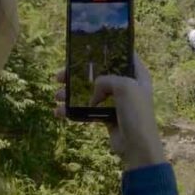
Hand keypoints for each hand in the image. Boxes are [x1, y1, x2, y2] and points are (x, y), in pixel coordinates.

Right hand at [55, 54, 165, 170]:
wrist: (137, 146)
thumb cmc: (136, 113)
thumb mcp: (124, 86)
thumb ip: (106, 79)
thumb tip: (93, 89)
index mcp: (138, 75)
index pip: (123, 56)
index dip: (107, 51)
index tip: (87, 48)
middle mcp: (128, 86)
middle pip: (99, 74)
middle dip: (78, 74)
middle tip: (60, 76)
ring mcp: (117, 102)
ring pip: (90, 92)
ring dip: (72, 93)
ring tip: (56, 96)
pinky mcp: (107, 117)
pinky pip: (87, 109)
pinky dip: (73, 110)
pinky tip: (59, 112)